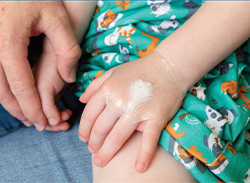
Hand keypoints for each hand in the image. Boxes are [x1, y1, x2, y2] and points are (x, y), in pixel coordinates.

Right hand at [0, 2, 80, 129]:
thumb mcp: (57, 18)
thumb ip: (67, 49)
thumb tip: (69, 78)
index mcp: (7, 43)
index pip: (20, 85)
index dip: (32, 107)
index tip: (42, 122)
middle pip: (3, 91)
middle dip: (20, 111)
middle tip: (36, 124)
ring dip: (11, 104)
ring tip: (28, 115)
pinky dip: (6, 91)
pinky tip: (18, 96)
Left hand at [78, 51, 186, 171]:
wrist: (168, 66)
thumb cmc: (140, 69)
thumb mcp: (113, 72)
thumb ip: (95, 85)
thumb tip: (81, 100)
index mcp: (108, 90)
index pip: (89, 115)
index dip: (84, 130)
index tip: (83, 139)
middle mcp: (119, 101)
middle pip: (100, 129)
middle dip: (93, 144)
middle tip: (93, 152)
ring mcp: (137, 110)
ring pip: (117, 138)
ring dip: (107, 153)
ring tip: (101, 161)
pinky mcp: (156, 117)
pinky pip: (148, 140)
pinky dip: (144, 156)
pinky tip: (139, 168)